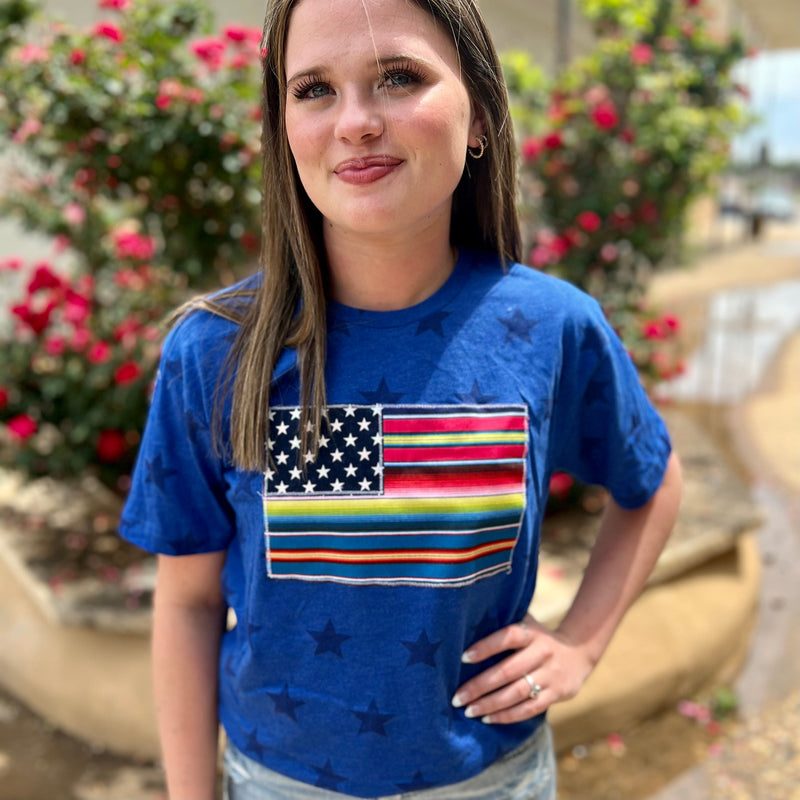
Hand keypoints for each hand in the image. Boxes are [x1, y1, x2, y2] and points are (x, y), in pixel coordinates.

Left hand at [450, 614, 593, 723]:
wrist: (579, 652)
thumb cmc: (538, 637)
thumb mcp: (526, 623)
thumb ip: (504, 621)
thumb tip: (467, 620)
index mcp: (531, 633)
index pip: (507, 637)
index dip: (485, 647)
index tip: (463, 658)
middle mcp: (541, 653)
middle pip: (507, 671)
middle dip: (480, 686)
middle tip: (457, 697)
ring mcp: (550, 675)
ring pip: (517, 693)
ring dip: (491, 704)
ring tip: (469, 710)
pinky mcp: (556, 694)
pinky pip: (530, 708)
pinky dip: (507, 716)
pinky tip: (488, 718)